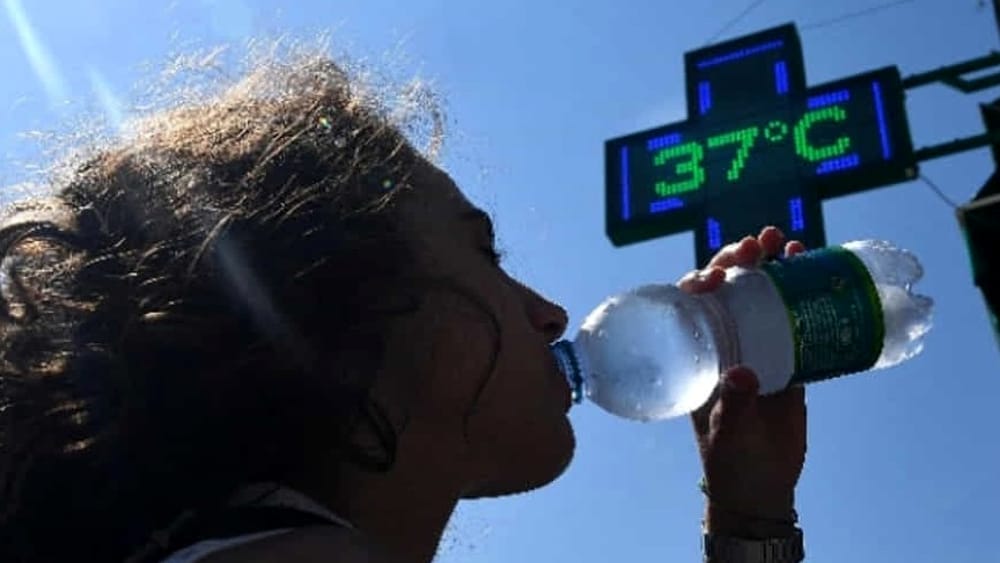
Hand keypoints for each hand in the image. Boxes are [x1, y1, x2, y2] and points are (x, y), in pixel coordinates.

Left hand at [678, 227, 806, 538]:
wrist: (762, 488)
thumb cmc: (730, 462)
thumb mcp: (727, 435)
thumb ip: (734, 407)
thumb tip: (744, 374)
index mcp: (698, 355)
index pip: (692, 306)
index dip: (702, 281)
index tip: (718, 274)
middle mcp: (724, 344)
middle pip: (728, 291)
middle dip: (740, 262)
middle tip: (758, 243)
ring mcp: (757, 348)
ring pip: (762, 298)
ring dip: (773, 268)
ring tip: (788, 243)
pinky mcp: (789, 361)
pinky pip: (796, 320)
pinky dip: (804, 296)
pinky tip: (816, 272)